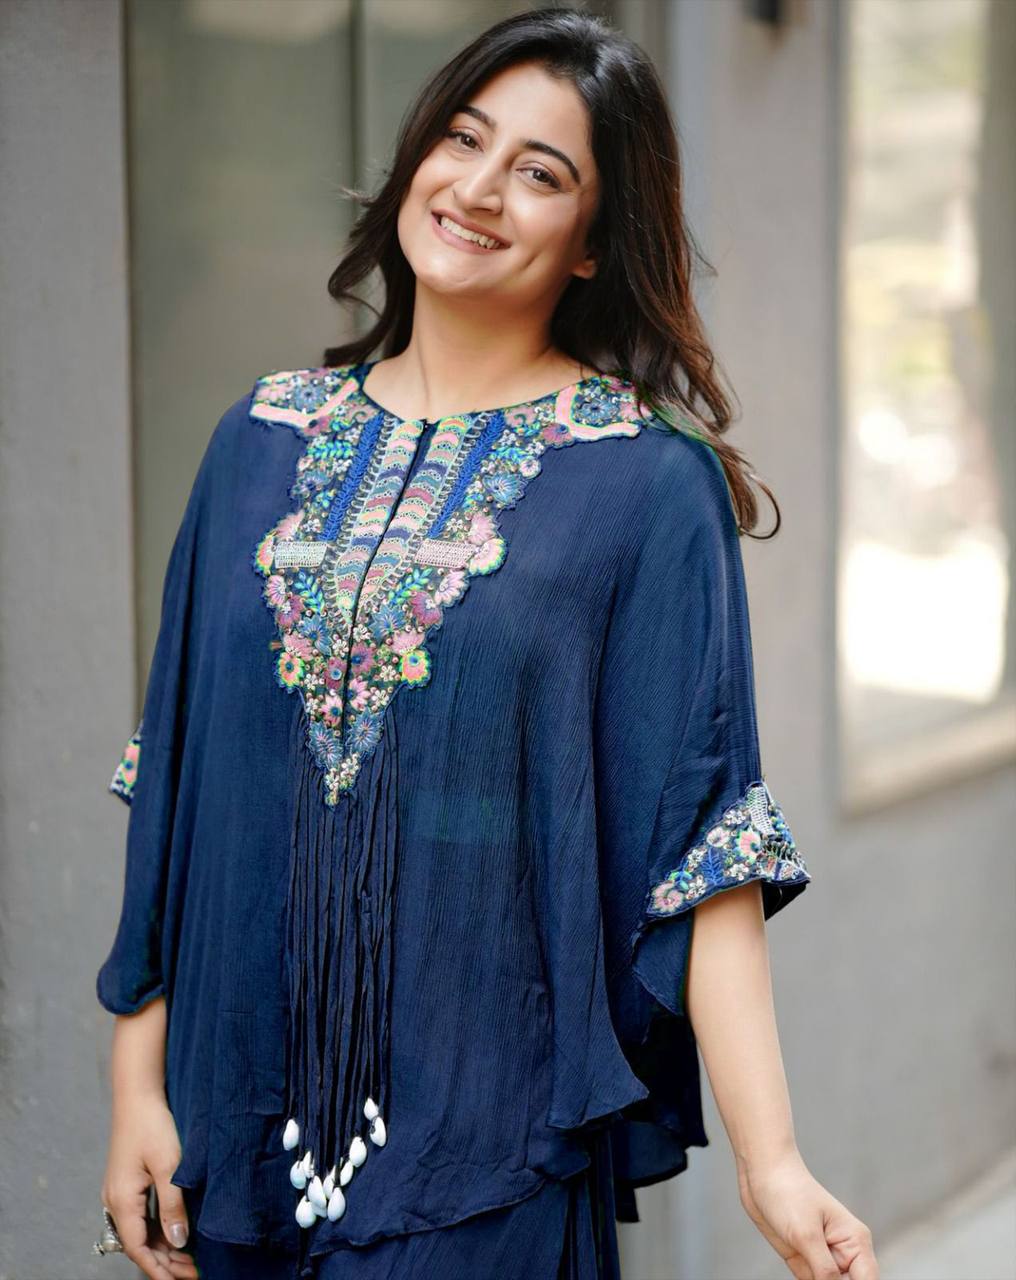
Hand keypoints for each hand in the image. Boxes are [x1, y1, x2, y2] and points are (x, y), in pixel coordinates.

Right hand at [101, 1089, 198, 1279]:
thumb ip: (173, 1206)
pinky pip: (140, 1217)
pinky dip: (157, 1230)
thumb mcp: (168, 1166)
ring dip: (163, 1247)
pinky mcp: (126, 1183)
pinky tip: (176, 1233)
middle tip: (195, 1272)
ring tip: (190, 1260)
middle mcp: (115, 1201)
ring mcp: (119, 1192)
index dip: (159, 1270)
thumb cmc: (152, 1125)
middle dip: (165, 1262)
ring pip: (140, 1232)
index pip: (138, 1249)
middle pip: (139, 1244)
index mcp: (122, 1201)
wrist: (137, 1095)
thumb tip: (179, 1242)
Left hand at [736, 1148, 878, 1279]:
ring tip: (803, 1262)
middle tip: (813, 1276)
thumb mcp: (806, 1235)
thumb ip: (825, 1271)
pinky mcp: (804, 1260)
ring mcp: (822, 1258)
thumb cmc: (788, 1192)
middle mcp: (844, 1253)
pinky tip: (798, 1262)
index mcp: (856, 1242)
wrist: (760, 1172)